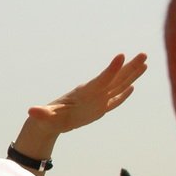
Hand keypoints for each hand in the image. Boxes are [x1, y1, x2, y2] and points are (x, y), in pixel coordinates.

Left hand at [26, 52, 147, 136]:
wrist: (47, 121)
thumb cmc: (46, 118)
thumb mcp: (44, 117)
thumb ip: (41, 113)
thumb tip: (31, 112)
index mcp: (83, 93)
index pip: (101, 79)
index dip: (112, 69)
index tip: (122, 55)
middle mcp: (93, 92)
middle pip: (115, 79)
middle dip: (130, 67)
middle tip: (144, 54)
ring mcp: (97, 100)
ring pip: (118, 86)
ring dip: (132, 76)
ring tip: (144, 63)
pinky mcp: (98, 108)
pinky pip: (114, 100)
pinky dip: (124, 95)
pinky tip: (133, 87)